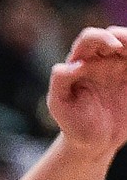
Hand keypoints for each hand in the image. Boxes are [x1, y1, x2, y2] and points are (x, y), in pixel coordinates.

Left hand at [48, 26, 126, 157]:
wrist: (92, 143)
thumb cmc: (72, 122)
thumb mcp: (59, 105)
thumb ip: (59, 82)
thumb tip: (73, 65)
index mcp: (81, 61)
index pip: (90, 38)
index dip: (102, 37)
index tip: (114, 47)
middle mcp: (101, 60)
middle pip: (114, 35)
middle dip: (123, 35)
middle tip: (126, 47)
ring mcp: (119, 67)